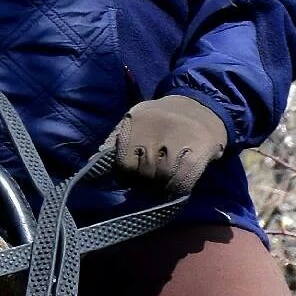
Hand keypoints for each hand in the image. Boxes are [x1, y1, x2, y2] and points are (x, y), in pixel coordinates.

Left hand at [112, 95, 228, 195]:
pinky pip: (183, 179)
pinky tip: (176, 187)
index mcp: (136, 121)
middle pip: (143, 171)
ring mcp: (178, 139)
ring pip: (161, 176)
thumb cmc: (162, 119)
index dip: (126, 175)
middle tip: (148, 183)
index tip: (131, 178)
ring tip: (161, 185)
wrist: (200, 106)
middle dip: (144, 182)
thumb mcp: (136, 119)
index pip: (123, 161)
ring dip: (160, 186)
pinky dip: (177, 188)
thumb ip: (116, 138)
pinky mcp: (198, 150)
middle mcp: (155, 129)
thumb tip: (94, 159)